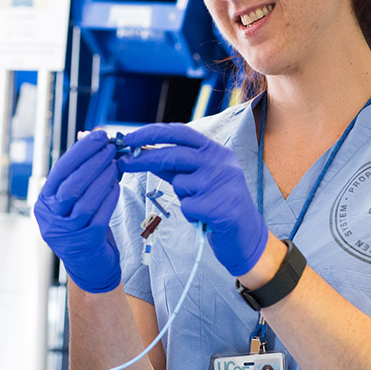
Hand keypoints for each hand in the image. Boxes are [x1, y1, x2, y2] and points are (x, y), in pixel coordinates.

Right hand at [33, 130, 121, 292]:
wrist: (89, 266)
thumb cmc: (82, 227)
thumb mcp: (73, 202)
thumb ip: (79, 175)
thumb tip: (93, 141)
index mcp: (44, 202)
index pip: (60, 170)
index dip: (81, 150)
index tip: (98, 135)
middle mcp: (50, 217)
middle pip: (72, 183)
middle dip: (94, 161)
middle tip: (111, 147)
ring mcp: (67, 232)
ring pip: (86, 199)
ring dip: (103, 177)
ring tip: (115, 164)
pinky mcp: (86, 242)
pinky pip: (100, 215)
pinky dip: (110, 197)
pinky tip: (117, 186)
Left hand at [119, 123, 267, 276]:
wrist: (247, 237)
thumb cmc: (218, 205)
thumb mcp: (199, 178)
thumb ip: (176, 165)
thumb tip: (142, 153)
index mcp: (216, 151)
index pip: (180, 132)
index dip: (152, 132)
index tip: (129, 138)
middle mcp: (221, 162)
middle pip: (174, 154)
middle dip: (145, 159)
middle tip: (123, 163)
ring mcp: (222, 183)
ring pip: (180, 184)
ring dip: (182, 196)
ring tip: (200, 204)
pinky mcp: (221, 206)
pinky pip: (187, 206)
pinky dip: (191, 214)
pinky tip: (206, 218)